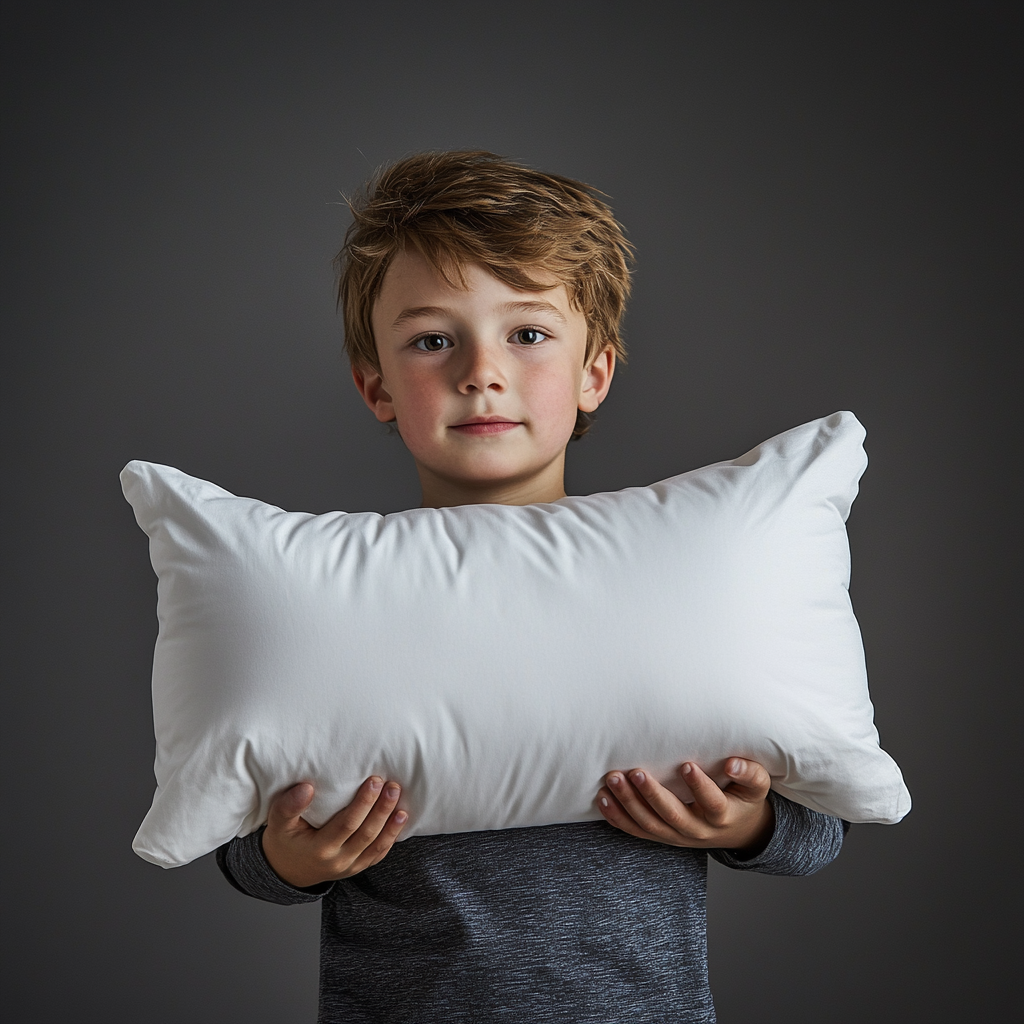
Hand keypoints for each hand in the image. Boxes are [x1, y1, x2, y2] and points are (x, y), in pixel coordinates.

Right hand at [261, 777, 407, 887]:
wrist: (286, 871)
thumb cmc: (283, 841)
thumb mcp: (277, 823)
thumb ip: (289, 806)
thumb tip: (307, 788)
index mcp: (319, 849)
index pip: (347, 824)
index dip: (363, 803)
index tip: (374, 780)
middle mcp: (337, 861)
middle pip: (366, 834)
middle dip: (382, 809)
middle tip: (392, 785)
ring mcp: (349, 867)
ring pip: (376, 845)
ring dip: (391, 823)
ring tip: (400, 801)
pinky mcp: (357, 867)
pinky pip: (378, 854)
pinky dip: (391, 837)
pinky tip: (400, 819)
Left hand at [597, 758, 773, 853]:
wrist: (737, 830)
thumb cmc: (743, 799)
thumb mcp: (757, 787)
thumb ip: (750, 773)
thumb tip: (733, 762)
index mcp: (723, 815)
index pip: (712, 803)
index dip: (699, 786)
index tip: (686, 765)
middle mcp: (698, 830)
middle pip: (672, 816)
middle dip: (651, 794)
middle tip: (635, 772)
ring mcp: (677, 836)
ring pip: (650, 825)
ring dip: (628, 804)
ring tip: (612, 780)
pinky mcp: (662, 836)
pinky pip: (637, 831)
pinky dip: (617, 818)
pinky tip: (602, 799)